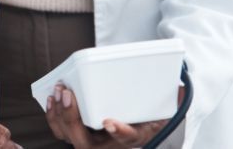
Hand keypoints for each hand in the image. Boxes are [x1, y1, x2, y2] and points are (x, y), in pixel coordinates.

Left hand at [45, 84, 180, 148]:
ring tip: (59, 92)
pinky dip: (54, 116)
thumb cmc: (147, 114)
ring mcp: (93, 142)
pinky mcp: (80, 133)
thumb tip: (179, 89)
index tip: (110, 122)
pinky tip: (53, 97)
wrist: (138, 124)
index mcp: (135, 136)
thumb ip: (169, 100)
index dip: (119, 132)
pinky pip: (63, 131)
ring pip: (70, 138)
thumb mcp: (161, 110)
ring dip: (60, 116)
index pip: (129, 138)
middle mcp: (111, 145)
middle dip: (72, 119)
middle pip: (85, 143)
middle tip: (68, 95)